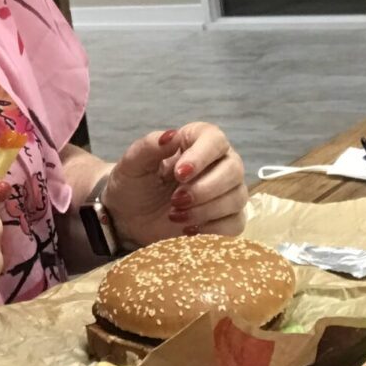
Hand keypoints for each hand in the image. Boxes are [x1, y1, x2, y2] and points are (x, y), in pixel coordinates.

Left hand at [104, 123, 247, 246]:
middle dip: (205, 188)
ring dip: (206, 210)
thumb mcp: (132, 164)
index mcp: (198, 142)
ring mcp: (227, 193)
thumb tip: (171, 135)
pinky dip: (213, 229)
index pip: (215, 140)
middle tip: (175, 200)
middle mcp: (219, 164)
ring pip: (237, 198)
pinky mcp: (227, 220)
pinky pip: (236, 224)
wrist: (128, 218)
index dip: (201, 156)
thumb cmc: (133, 184)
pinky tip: (188, 229)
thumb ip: (149, 146)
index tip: (179, 174)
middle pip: (234, 170)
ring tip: (175, 214)